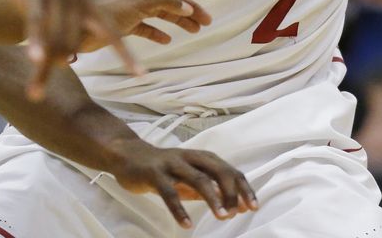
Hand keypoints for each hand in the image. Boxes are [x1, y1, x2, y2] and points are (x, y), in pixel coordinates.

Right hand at [0, 0, 142, 99]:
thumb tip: (68, 55)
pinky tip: (36, 60)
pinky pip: (36, 22)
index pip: (112, 31)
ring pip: (57, 38)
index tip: (140, 75)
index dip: (126, 54)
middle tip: (43, 89)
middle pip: (77, 42)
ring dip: (45, 68)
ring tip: (36, 92)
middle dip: (62, 66)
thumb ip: (65, 22)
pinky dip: (36, 42)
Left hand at [87, 0, 214, 50]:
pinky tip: (167, 41)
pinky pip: (147, 28)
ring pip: (163, 13)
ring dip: (180, 21)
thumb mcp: (142, 1)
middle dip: (192, 8)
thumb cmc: (111, 10)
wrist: (80, 27)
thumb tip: (188, 6)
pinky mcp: (125, 25)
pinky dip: (158, 33)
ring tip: (194, 31)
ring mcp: (134, 10)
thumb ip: (167, 1)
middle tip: (207, 22)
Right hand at [108, 141, 258, 228]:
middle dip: (232, 192)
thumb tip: (238, 207)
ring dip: (212, 198)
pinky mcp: (154, 173)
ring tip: (222, 217)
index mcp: (202, 158)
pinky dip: (179, 209)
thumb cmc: (165, 169)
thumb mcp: (191, 178)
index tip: (252, 206)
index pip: (230, 171)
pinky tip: (186, 225)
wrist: (128, 156)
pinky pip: (169, 192)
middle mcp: (191, 157)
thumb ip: (212, 190)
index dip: (243, 188)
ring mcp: (172, 164)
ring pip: (198, 178)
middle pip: (219, 171)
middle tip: (237, 213)